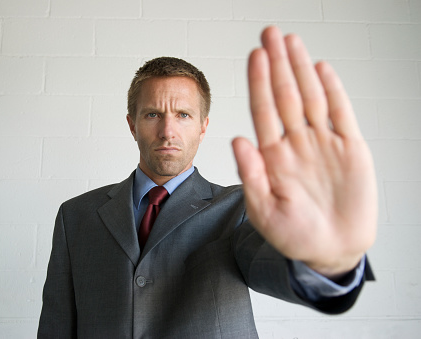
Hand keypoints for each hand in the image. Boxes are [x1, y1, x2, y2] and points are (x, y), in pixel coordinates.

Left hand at [232, 26, 376, 278]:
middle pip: (284, 95)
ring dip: (301, 69)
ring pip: (311, 97)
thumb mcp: (264, 211)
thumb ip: (251, 175)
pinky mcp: (350, 149)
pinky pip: (341, 114)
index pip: (263, 111)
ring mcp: (322, 144)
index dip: (258, 83)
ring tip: (291, 41)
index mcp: (273, 156)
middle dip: (277, 64)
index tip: (254, 56)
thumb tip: (237, 139)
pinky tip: (321, 69)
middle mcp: (296, 143)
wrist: (331, 251)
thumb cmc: (294, 235)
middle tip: (270, 33)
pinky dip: (333, 91)